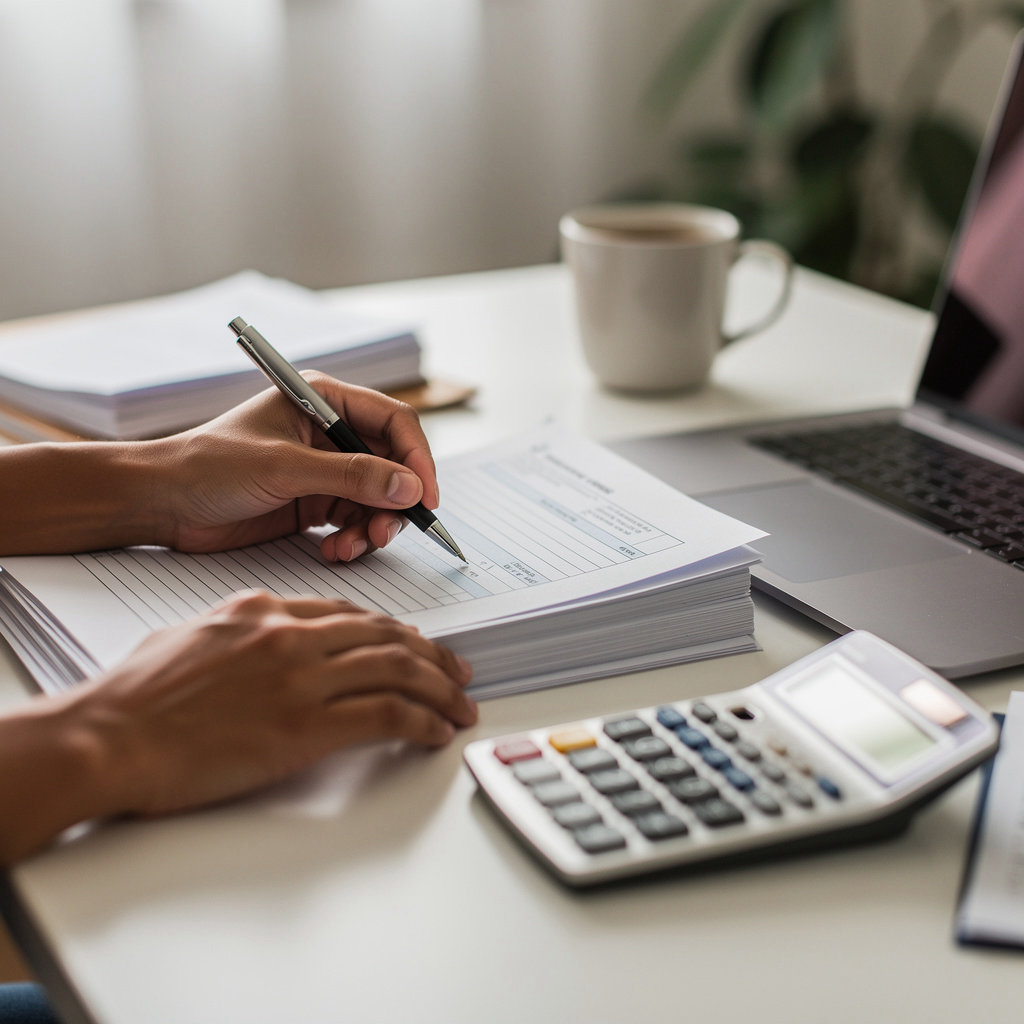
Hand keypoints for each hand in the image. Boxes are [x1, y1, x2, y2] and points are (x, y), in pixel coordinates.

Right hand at [67, 591, 476, 817]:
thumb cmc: (132, 697)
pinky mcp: (306, 726)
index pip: (349, 613)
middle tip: (456, 671)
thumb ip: (237, 630)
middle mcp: (290, 634)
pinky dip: (423, 721)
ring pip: (398, 669)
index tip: (412, 644)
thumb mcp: (188, 635)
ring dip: (440, 688)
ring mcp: (301, 677)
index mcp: (263, 609)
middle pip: (384, 635)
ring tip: (460, 704)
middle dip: (430, 654)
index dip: (391, 630)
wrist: (107, 739)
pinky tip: (436, 732)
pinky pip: (388, 715)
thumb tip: (260, 641)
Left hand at [155, 373, 439, 559]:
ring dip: (374, 526)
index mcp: (324, 400)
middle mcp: (330, 433)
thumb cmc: (208, 466)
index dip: (417, 459)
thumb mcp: (284, 468)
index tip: (425, 497)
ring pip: (378, 499)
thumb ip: (351, 477)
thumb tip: (408, 488)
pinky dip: (354, 540)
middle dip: (395, 501)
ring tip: (354, 546)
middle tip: (385, 531)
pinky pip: (355, 522)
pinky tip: (334, 551)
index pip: (393, 422)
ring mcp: (325, 470)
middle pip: (393, 465)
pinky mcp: (315, 504)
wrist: (162, 504)